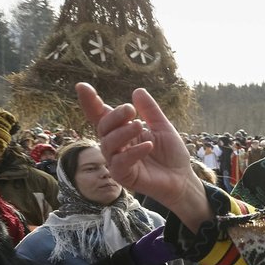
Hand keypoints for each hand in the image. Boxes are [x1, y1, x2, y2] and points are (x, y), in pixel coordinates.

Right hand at [75, 83, 209, 231]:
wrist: (182, 178)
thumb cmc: (171, 154)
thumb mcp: (163, 127)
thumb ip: (150, 111)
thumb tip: (137, 91)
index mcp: (122, 131)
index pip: (101, 116)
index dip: (90, 102)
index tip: (82, 86)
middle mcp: (116, 145)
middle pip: (103, 127)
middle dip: (114, 116)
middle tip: (130, 110)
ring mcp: (117, 161)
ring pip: (108, 144)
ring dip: (122, 133)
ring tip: (139, 125)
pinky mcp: (122, 176)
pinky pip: (121, 163)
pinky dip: (133, 152)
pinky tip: (148, 145)